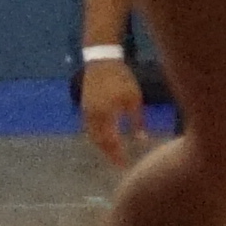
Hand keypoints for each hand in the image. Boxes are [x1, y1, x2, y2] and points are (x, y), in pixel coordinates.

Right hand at [78, 46, 144, 164]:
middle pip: (98, 141)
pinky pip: (88, 126)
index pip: (110, 142)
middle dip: (108, 153)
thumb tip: (141, 140)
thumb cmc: (121, 79)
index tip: (126, 166)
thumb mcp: (134, 100)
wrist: (102, 60)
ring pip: (91, 135)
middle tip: (118, 162)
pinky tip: (106, 137)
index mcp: (105, 115)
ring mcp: (85, 110)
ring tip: (112, 152)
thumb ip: (137, 121)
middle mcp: (92, 116)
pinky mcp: (84, 105)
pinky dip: (96, 135)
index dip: (118, 155)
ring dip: (101, 145)